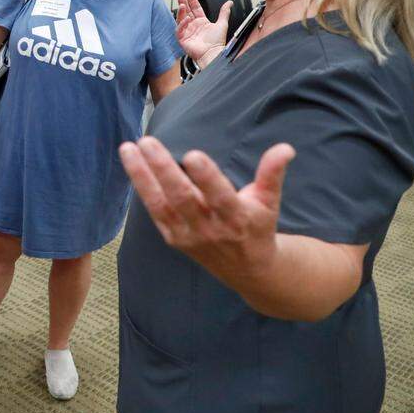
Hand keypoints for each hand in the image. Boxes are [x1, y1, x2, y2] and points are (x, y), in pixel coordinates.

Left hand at [118, 137, 294, 288]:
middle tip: (148, 141)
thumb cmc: (257, 226)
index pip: (220, 196)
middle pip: (183, 198)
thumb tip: (285, 148)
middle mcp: (210, 229)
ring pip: (161, 204)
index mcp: (237, 218)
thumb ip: (272, 174)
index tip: (194, 154)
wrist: (248, 271)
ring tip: (128, 148)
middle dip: (163, 169)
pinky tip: (132, 163)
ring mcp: (188, 235)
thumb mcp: (269, 202)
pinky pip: (154, 211)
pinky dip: (142, 188)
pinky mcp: (173, 238)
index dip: (207, 177)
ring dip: (142, 175)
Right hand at [176, 0, 230, 63]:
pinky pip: (179, 30)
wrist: (213, 53)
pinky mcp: (183, 39)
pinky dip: (182, 24)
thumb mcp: (222, 24)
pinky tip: (186, 19)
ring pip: (181, 19)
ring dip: (181, 12)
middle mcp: (194, 26)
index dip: (192, 1)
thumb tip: (230, 2)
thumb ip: (224, 12)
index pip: (195, 9)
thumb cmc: (218, 42)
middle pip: (187, 12)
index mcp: (202, 22)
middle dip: (184, 3)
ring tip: (182, 4)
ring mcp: (187, 32)